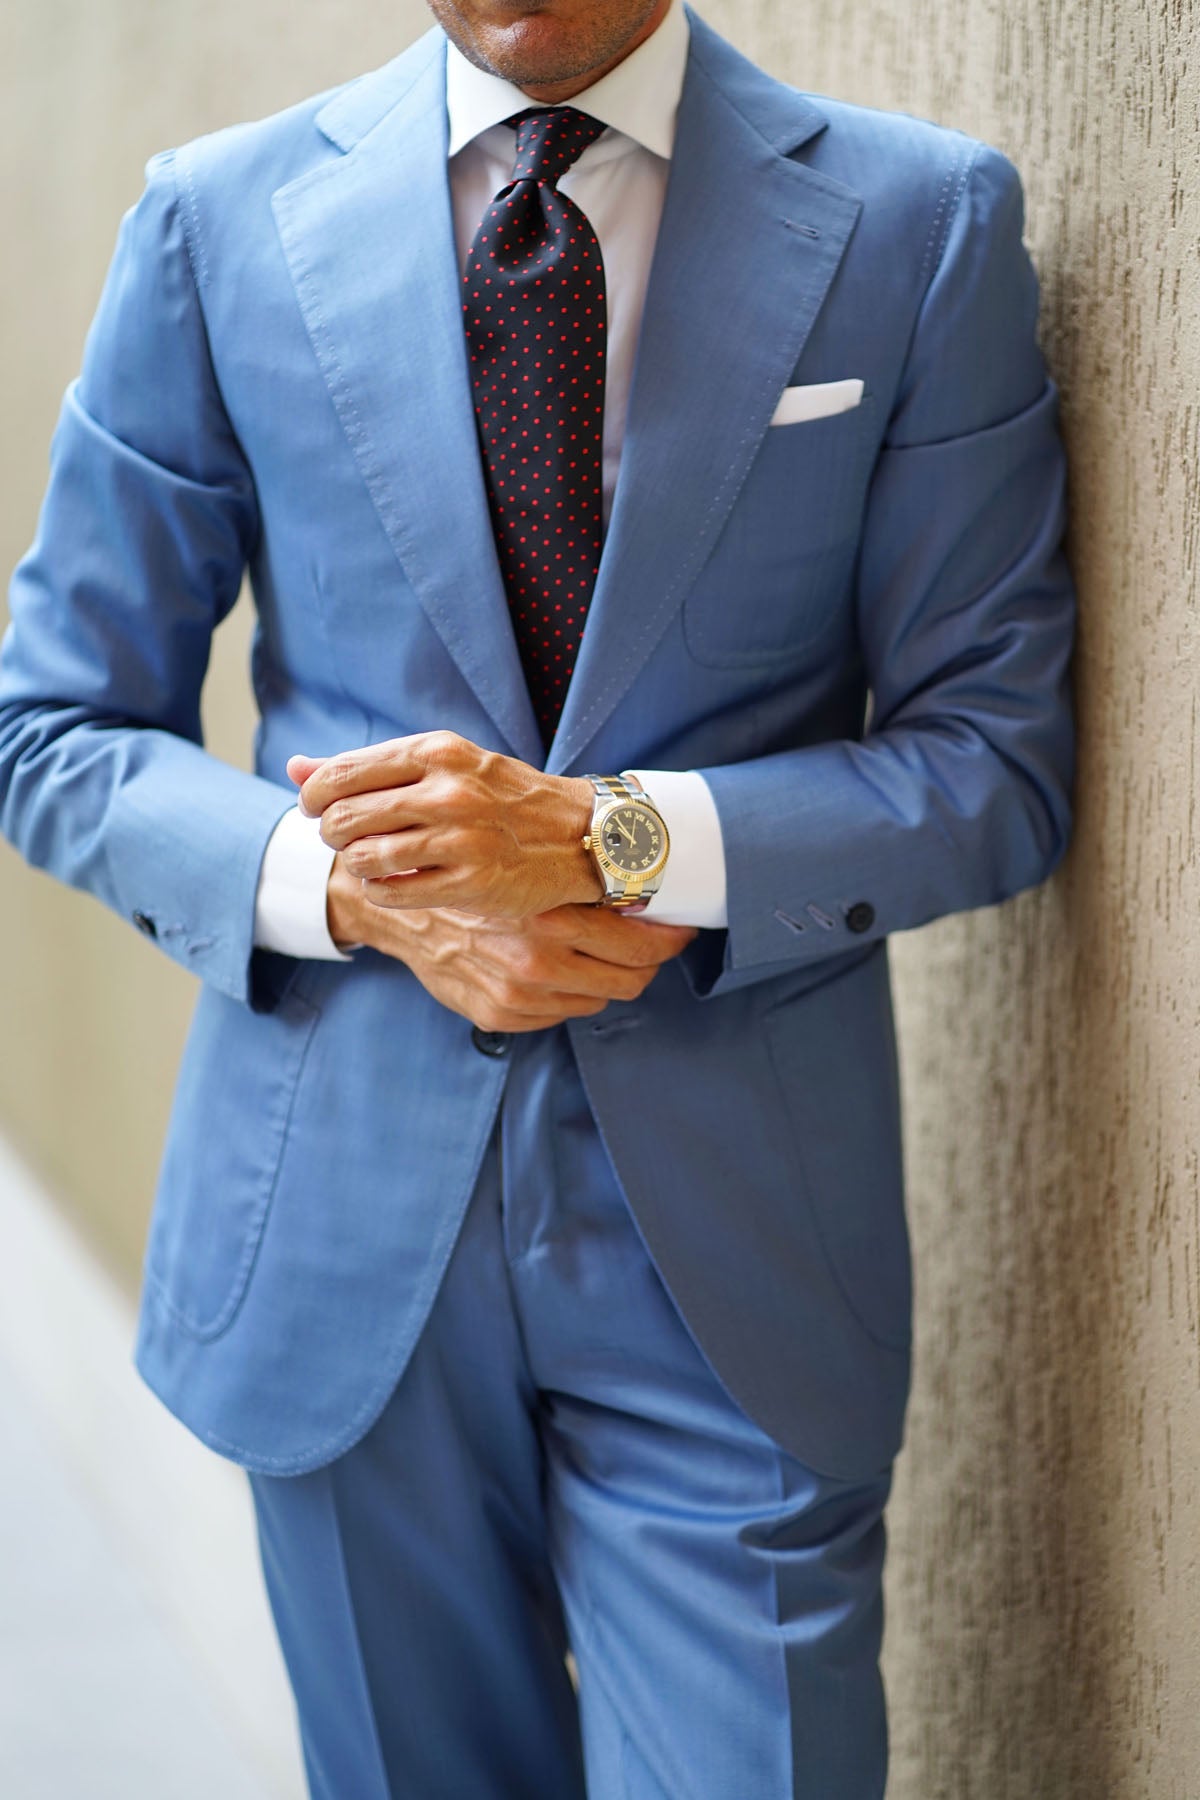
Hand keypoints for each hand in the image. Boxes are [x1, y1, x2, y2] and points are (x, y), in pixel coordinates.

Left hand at [289, 732, 601, 919]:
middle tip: (346, 839)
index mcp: (436, 752)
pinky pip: (392, 893)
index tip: (317, 809)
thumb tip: (294, 767)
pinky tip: (394, 884)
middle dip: (332, 834)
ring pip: (364, 858)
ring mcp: (461, 840)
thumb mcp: (442, 763)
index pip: (340, 775)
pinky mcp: (471, 883)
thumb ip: (368, 766)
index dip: (313, 798)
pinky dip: (381, 892)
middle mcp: (448, 792)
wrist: (575, 833)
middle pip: (344, 820)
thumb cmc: (499, 796)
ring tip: (371, 861)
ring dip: (356, 864)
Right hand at [326, 852, 696, 1032]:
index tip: (681, 928)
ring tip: (598, 951)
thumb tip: (641, 892)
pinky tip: (557, 967)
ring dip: (607, 976)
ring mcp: (518, 996)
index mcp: (552, 915)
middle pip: (631, 979)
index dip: (670, 938)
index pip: (641, 943)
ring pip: (599, 998)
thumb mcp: (528, 867)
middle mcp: (537, 961)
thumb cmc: (470, 875)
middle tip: (654, 944)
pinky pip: (559, 1014)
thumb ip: (579, 885)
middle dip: (649, 962)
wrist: (397, 905)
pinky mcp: (499, 1016)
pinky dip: (568, 993)